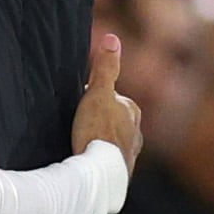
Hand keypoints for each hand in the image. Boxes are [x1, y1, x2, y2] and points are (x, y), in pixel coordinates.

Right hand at [73, 29, 141, 173]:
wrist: (99, 176)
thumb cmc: (98, 132)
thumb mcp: (98, 93)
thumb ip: (105, 68)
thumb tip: (112, 38)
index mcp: (132, 110)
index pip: (109, 97)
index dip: (91, 99)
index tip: (78, 106)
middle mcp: (136, 132)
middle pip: (112, 120)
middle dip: (98, 121)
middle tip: (77, 127)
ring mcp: (129, 154)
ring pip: (112, 142)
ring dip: (99, 143)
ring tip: (81, 147)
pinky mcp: (120, 174)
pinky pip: (108, 162)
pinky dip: (99, 161)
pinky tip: (88, 163)